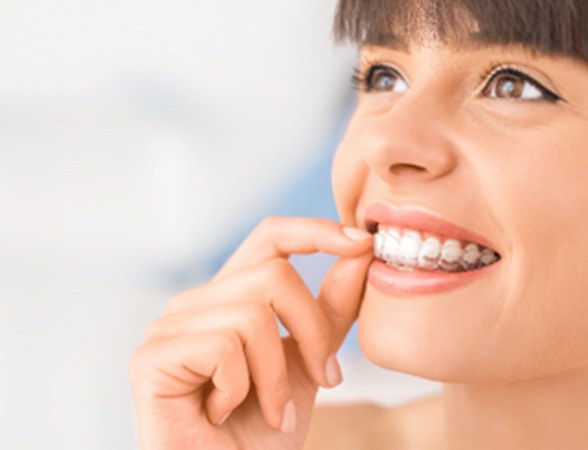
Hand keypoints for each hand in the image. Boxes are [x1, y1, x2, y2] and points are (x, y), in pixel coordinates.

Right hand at [129, 217, 372, 449]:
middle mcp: (196, 302)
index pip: (270, 236)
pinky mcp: (152, 357)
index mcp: (230, 296)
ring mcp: (169, 326)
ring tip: (275, 411)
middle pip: (274, 275)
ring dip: (278, 377)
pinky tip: (223, 414)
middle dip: (313, 332)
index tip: (362, 242)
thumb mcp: (311, 360)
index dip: (315, 231)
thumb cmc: (267, 429)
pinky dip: (241, 390)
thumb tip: (360, 251)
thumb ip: (330, 308)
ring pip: (253, 315)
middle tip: (325, 378)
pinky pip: (224, 347)